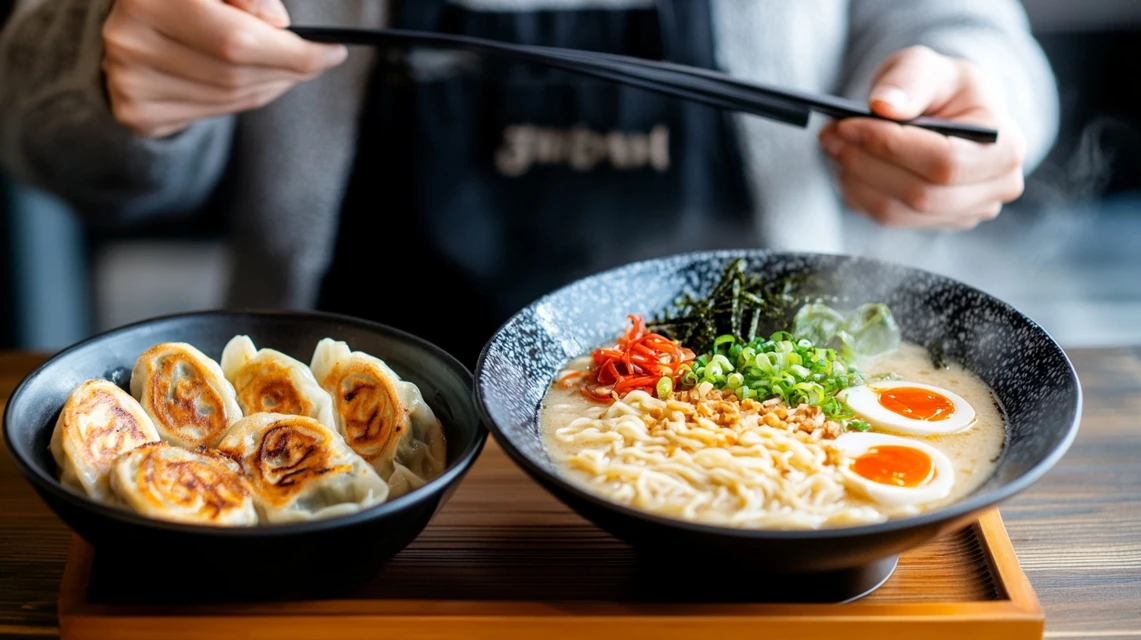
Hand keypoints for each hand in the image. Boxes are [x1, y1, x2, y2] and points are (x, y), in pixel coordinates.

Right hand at [102, 0, 347, 137]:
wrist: (132, 25)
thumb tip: (279, 25)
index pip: (238, 38)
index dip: (292, 51)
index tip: (332, 52)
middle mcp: (130, 37)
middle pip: (236, 71)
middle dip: (288, 68)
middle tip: (316, 62)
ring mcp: (130, 79)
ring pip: (229, 96)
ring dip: (270, 84)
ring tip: (284, 68)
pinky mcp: (136, 111)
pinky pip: (212, 114)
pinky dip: (243, 100)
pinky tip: (251, 82)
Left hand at [818, 46, 1026, 229]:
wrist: (947, 112)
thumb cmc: (941, 87)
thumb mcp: (927, 66)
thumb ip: (908, 80)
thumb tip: (883, 105)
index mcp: (1006, 146)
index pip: (945, 162)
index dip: (891, 146)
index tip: (848, 124)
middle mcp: (997, 187)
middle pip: (921, 194)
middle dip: (867, 164)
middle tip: (831, 135)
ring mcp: (967, 212)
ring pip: (899, 212)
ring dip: (856, 180)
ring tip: (835, 146)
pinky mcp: (937, 223)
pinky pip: (889, 219)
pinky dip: (860, 193)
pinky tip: (849, 166)